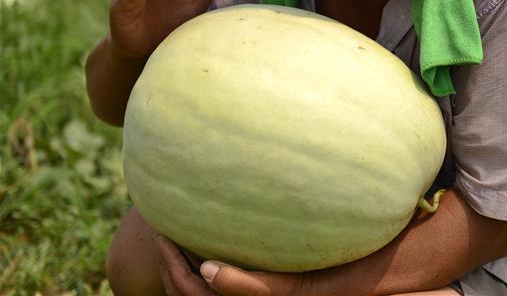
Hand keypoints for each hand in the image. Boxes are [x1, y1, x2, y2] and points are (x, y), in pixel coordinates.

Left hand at [155, 236, 309, 295]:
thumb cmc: (307, 284)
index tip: (162, 235)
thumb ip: (244, 284)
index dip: (169, 263)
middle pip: (181, 291)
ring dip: (177, 266)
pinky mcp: (243, 290)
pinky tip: (199, 247)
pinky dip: (193, 267)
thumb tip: (207, 269)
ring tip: (174, 239)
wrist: (328, 287)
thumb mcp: (280, 286)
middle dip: (166, 264)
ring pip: (190, 289)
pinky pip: (203, 285)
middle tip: (160, 234)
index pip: (186, 288)